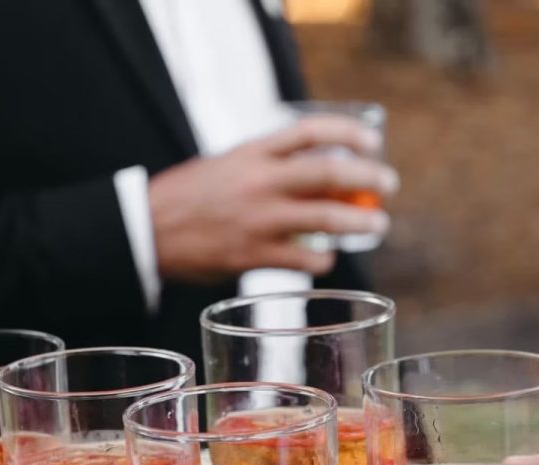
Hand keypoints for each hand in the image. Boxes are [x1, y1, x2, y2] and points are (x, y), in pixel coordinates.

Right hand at [149, 115, 397, 280]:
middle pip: (327, 172)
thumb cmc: (190, 198)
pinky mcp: (252, 255)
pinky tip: (326, 258)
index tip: (372, 141)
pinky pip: (303, 257)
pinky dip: (323, 258)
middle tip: (388, 184)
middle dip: (367, 177)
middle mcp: (259, 181)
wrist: (149, 230)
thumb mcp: (228, 166)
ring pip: (324, 217)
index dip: (347, 133)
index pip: (309, 131)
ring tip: (377, 226)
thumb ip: (266, 168)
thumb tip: (315, 178)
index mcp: (252, 152)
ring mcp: (258, 219)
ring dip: (359, 222)